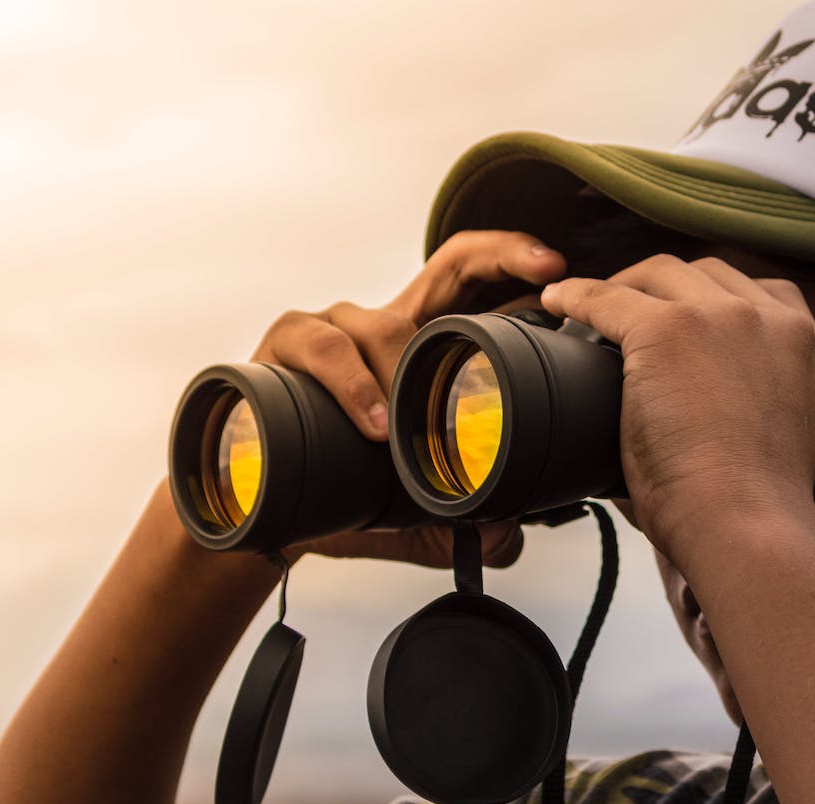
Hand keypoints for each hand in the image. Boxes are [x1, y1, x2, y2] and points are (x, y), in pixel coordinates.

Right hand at [247, 230, 567, 565]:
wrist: (253, 505)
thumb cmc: (335, 488)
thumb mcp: (412, 508)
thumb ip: (464, 518)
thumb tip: (511, 538)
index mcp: (418, 349)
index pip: (476, 286)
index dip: (518, 266)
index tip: (561, 271)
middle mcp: (382, 324)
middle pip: (449, 264)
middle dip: (502, 254)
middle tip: (547, 271)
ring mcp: (334, 326)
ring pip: (382, 323)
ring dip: (403, 370)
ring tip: (408, 427)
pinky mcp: (285, 341)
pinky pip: (322, 346)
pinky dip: (352, 384)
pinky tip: (371, 423)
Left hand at [539, 254, 814, 556]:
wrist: (743, 524)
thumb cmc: (747, 510)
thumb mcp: (776, 436)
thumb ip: (752, 401)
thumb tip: (695, 413)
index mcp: (809, 350)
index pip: (763, 294)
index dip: (715, 300)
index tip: (685, 318)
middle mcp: (776, 321)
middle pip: (710, 274)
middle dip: (667, 287)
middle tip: (628, 311)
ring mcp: (724, 317)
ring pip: (661, 273)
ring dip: (625, 286)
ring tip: (591, 310)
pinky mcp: (669, 329)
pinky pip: (608, 297)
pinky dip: (576, 297)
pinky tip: (556, 304)